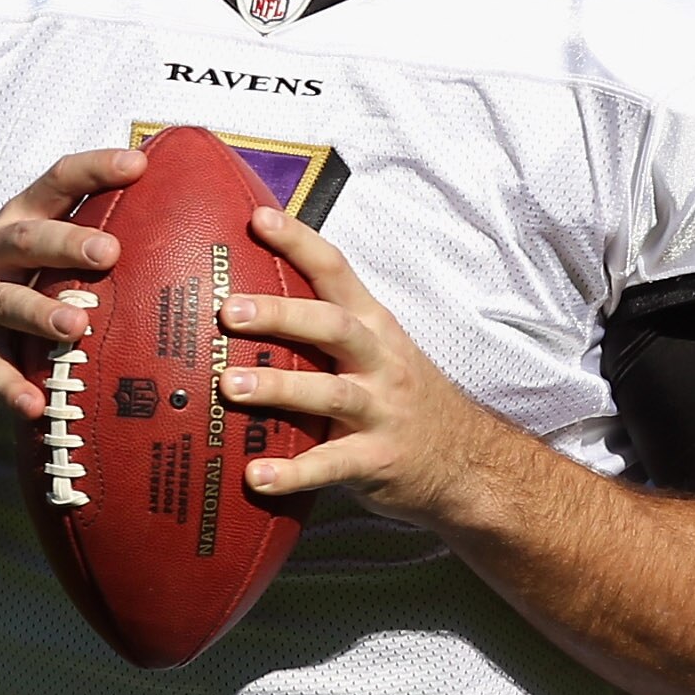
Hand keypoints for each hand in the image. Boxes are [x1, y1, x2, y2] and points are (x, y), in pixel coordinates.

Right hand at [0, 145, 144, 420]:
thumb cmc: (15, 291)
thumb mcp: (40, 261)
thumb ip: (88, 244)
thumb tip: (177, 230)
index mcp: (18, 221)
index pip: (56, 183)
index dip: (94, 170)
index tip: (139, 164)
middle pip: (27, 238)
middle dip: (67, 242)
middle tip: (111, 252)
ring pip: (4, 301)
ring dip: (40, 312)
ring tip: (76, 326)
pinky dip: (11, 386)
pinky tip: (35, 403)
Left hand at [216, 206, 519, 523]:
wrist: (465, 459)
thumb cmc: (401, 397)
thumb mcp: (376, 350)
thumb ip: (323, 329)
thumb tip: (244, 298)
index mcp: (374, 326)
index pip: (337, 271)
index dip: (299, 242)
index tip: (258, 218)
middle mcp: (380, 361)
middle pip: (332, 327)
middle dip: (280, 315)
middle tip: (229, 311)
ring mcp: (381, 411)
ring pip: (329, 393)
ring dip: (278, 388)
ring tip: (230, 386)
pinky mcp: (376, 460)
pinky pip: (331, 466)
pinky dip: (292, 473)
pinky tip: (254, 476)